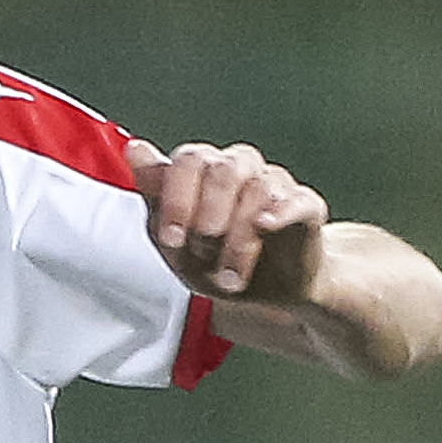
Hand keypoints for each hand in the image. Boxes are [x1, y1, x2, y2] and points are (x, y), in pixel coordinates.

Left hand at [126, 136, 325, 301]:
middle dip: (207, 217)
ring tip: (230, 277)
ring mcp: (274, 183)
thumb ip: (155, 200)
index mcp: (204, 171)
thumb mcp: (175, 245)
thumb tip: (136, 149)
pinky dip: (280, 213)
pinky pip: (296, 199)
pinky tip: (265, 228)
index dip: (176, 199)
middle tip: (203, 253)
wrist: (267, 293)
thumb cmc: (216, 263)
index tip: (172, 238)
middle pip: (222, 171)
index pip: (189, 160)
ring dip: (238, 239)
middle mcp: (239, 168)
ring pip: (257, 189)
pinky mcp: (305, 205)